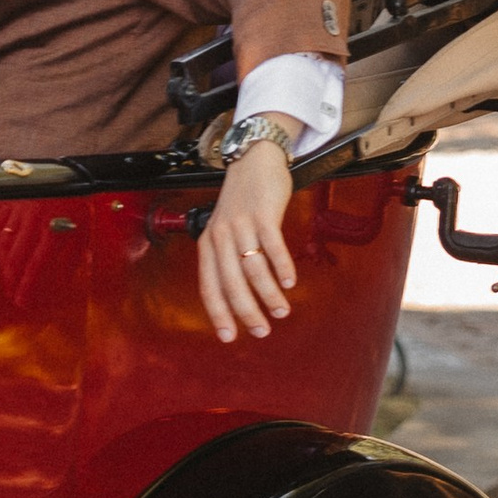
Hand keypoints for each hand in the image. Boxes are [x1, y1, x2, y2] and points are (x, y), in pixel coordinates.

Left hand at [198, 134, 297, 342]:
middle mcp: (220, 235)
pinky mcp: (262, 214)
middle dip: (246, 311)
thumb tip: (241, 298)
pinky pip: (272, 245)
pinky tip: (290, 282)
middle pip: (231, 282)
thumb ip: (229, 259)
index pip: (209, 286)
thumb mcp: (226, 230)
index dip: (218, 313)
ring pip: (253, 268)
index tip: (229, 337)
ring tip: (281, 311)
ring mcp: (241, 224)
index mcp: (208, 244)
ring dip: (268, 293)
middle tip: (261, 331)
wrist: (253, 160)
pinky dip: (282, 266)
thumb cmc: (242, 201)